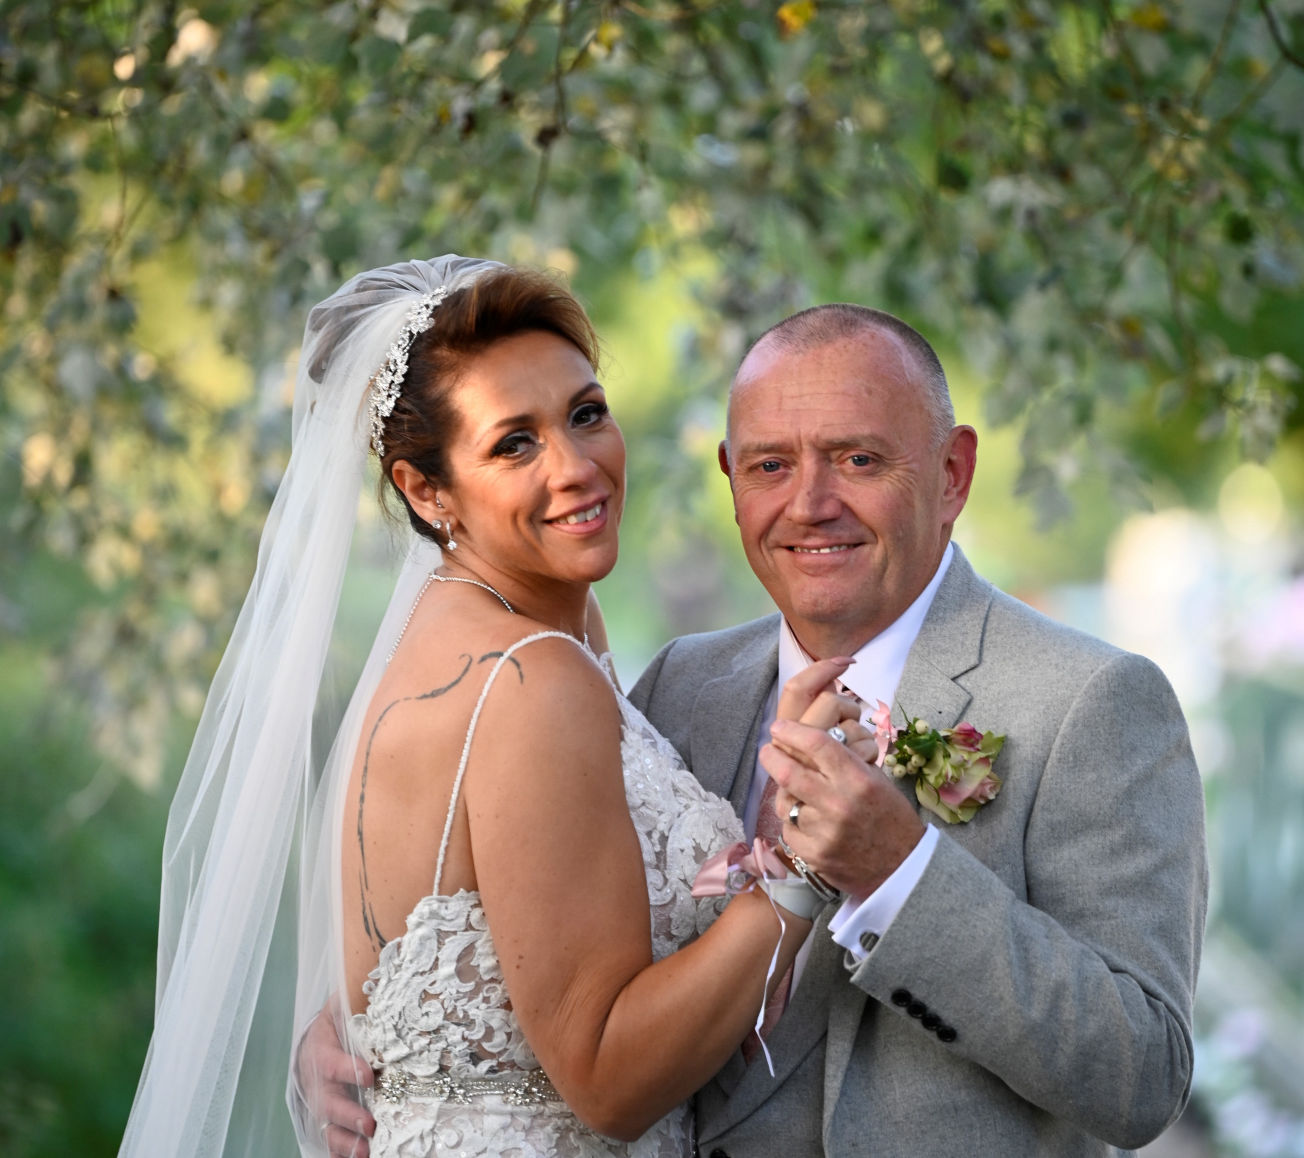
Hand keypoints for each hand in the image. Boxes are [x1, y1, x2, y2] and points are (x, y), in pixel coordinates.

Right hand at [296, 1009, 375, 1157]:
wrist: (313, 1045)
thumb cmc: (335, 1025)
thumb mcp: (340, 1007)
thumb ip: (353, 997)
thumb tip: (381, 973)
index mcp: (322, 1052)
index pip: (332, 1061)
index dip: (348, 1068)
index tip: (369, 1074)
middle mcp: (318, 1083)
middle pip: (328, 1103)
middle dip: (348, 1116)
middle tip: (369, 1125)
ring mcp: (321, 1104)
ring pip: (328, 1127)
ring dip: (345, 1142)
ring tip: (365, 1152)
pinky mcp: (329, 1120)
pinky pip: (332, 1141)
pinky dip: (341, 1154)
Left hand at [763, 666, 924, 896]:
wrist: (903, 867)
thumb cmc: (890, 817)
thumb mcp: (875, 780)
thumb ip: (843, 761)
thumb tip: (809, 742)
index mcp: (858, 779)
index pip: (817, 744)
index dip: (792, 731)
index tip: (779, 727)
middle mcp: (838, 803)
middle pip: (788, 771)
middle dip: (771, 756)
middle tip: (767, 750)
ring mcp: (823, 831)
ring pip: (784, 803)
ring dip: (785, 794)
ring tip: (793, 792)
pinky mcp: (813, 855)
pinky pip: (789, 830)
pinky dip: (793, 823)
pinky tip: (806, 822)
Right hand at [773, 657, 880, 770]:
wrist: (825, 825)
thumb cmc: (818, 774)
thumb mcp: (808, 743)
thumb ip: (814, 712)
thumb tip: (829, 682)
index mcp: (782, 734)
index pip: (796, 689)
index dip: (821, 669)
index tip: (846, 661)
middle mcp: (792, 748)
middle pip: (829, 701)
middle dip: (848, 705)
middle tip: (849, 721)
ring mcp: (814, 767)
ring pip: (851, 725)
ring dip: (860, 732)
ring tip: (854, 750)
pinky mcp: (839, 780)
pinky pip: (865, 747)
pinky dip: (870, 751)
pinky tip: (862, 763)